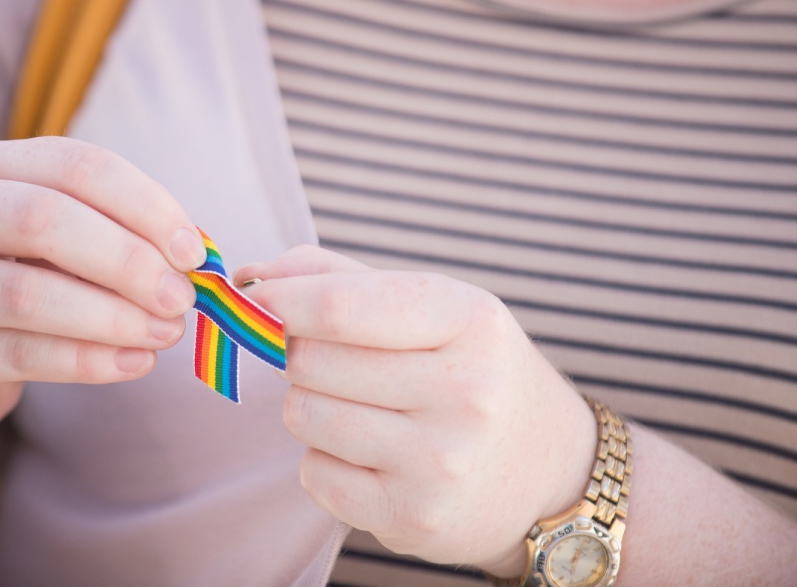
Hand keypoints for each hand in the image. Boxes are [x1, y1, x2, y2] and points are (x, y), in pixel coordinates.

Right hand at [0, 137, 205, 447]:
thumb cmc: (14, 287)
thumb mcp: (56, 246)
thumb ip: (115, 236)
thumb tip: (195, 255)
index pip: (75, 165)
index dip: (143, 204)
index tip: (194, 251)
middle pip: (43, 219)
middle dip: (126, 260)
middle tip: (181, 297)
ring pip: (27, 293)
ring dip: (112, 316)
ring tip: (164, 333)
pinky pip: (19, 354)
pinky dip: (87, 361)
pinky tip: (133, 363)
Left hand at [236, 246, 596, 575]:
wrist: (547, 470)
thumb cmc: (470, 369)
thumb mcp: (433, 306)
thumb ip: (338, 279)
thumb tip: (250, 276)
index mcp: (469, 321)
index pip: (341, 307)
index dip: (278, 300)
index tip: (249, 297)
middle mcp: (465, 392)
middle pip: (310, 359)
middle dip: (299, 352)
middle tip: (330, 359)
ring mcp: (441, 462)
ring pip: (304, 415)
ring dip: (310, 406)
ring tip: (359, 407)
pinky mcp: (413, 519)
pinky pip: (314, 475)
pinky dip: (324, 461)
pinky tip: (369, 455)